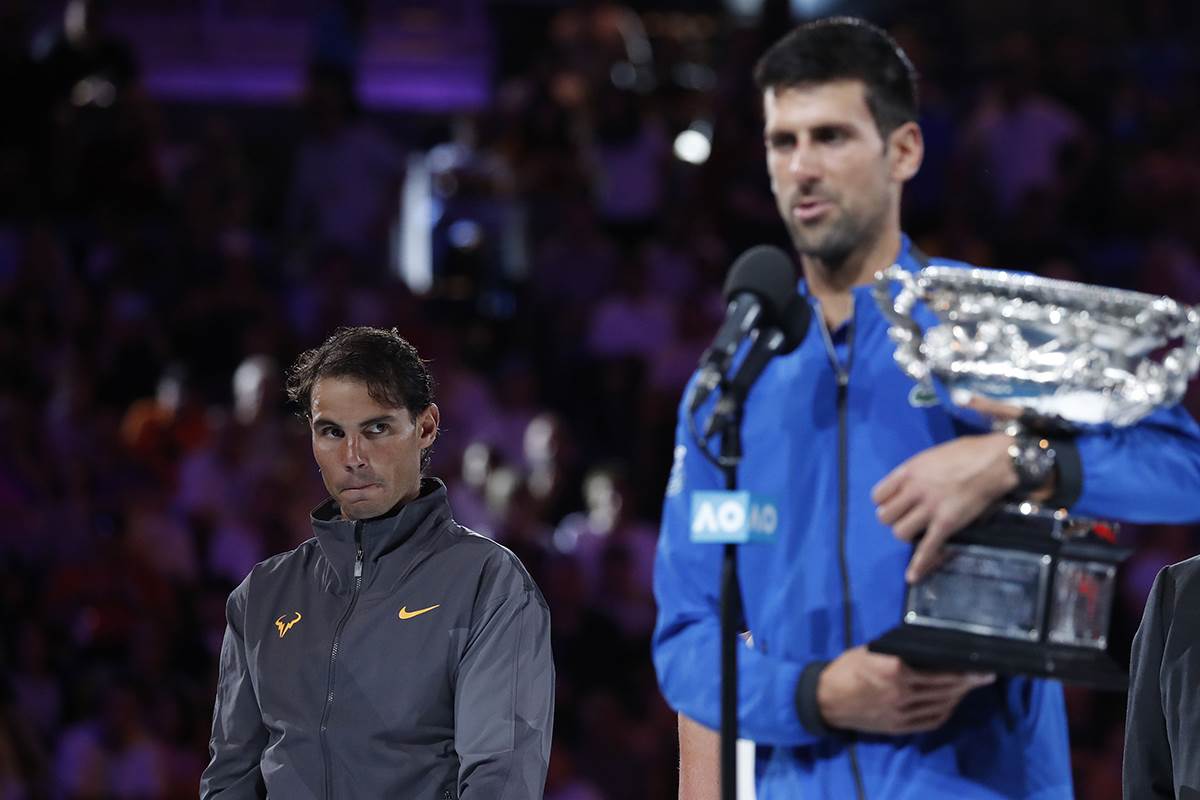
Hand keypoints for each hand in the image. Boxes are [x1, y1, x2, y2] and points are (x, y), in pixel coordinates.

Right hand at [816, 646, 994, 734]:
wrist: (826, 700)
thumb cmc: (847, 669)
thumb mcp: (872, 651)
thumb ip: (899, 652)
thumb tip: (927, 648)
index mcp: (895, 669)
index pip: (938, 668)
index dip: (962, 668)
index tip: (980, 664)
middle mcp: (902, 692)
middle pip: (945, 688)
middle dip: (968, 682)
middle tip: (986, 675)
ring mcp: (902, 713)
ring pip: (941, 704)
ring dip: (959, 696)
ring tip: (970, 686)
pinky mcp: (900, 727)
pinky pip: (931, 720)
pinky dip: (945, 711)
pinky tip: (951, 702)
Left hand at [872, 433, 1017, 582]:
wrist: (995, 461)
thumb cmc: (968, 453)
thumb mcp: (932, 455)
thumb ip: (917, 471)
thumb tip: (911, 482)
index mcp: (909, 472)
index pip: (878, 495)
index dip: (884, 503)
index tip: (893, 504)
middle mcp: (914, 490)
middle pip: (885, 517)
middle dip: (894, 520)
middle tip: (907, 518)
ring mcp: (930, 508)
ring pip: (900, 532)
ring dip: (907, 535)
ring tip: (917, 531)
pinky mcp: (946, 524)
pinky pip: (927, 548)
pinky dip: (919, 564)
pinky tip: (912, 576)